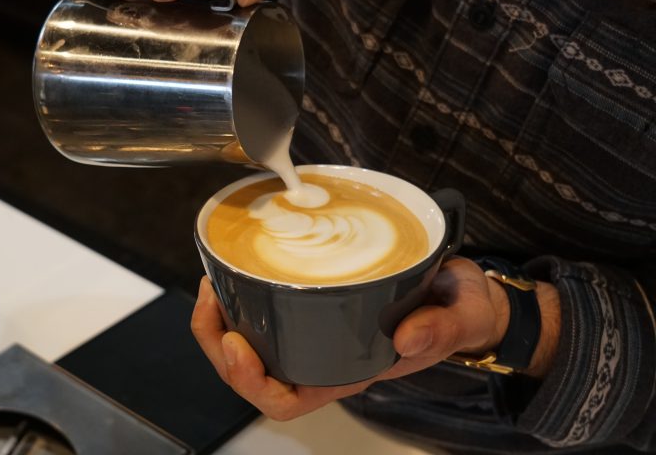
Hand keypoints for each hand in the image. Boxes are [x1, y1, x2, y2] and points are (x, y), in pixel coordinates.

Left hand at [191, 257, 560, 420]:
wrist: (461, 290)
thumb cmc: (455, 311)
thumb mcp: (461, 318)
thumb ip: (441, 329)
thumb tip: (407, 337)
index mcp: (348, 371)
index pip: (287, 401)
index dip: (252, 382)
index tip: (235, 344)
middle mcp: (321, 357)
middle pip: (252, 375)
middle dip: (217, 345)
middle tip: (211, 298)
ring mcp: (311, 333)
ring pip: (247, 345)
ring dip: (217, 322)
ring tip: (211, 284)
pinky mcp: (308, 304)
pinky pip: (259, 313)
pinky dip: (238, 297)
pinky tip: (232, 271)